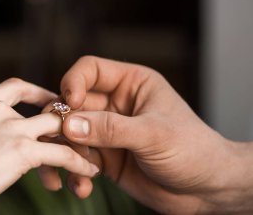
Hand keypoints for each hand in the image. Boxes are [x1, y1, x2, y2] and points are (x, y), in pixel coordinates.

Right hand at [0, 78, 98, 214]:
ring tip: (92, 159)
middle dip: (67, 122)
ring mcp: (11, 127)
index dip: (41, 93)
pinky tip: (89, 173)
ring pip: (60, 130)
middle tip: (82, 134)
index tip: (53, 103)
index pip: (18, 86)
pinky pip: (62, 154)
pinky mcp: (21, 151)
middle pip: (47, 109)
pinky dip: (79, 164)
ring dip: (80, 145)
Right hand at [39, 56, 252, 213]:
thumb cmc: (192, 150)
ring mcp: (107, 132)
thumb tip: (69, 126)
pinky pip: (77, 160)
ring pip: (69, 134)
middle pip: (72, 104)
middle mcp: (114, 105)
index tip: (69, 103)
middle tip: (56, 142)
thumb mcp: (154, 134)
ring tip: (72, 171)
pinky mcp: (104, 158)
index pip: (89, 70)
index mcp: (130, 84)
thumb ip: (112, 129)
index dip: (73, 82)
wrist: (205, 190)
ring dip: (64, 153)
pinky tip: (83, 187)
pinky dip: (74, 173)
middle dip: (61, 123)